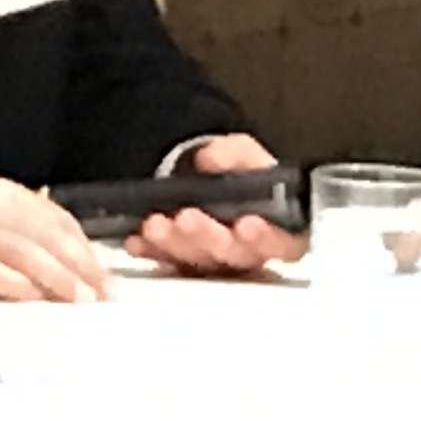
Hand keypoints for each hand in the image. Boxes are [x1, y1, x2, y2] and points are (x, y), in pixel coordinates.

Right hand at [0, 177, 112, 301]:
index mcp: (1, 194)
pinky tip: (36, 302)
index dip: (87, 250)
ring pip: (28, 255)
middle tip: (103, 297)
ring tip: (81, 303)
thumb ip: (20, 234)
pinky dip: (19, 289)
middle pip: (50, 238)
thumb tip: (71, 271)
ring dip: (60, 281)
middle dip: (82, 269)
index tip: (105, 278)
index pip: (59, 219)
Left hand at [131, 131, 303, 276]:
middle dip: (209, 237)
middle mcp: (247, 253)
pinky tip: (138, 240)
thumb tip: (212, 158)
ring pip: (198, 262)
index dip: (267, 238)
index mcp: (278, 231)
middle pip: (233, 256)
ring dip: (175, 245)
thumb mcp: (243, 154)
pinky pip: (166, 263)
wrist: (198, 177)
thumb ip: (235, 154)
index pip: (283, 244)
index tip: (248, 223)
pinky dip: (151, 251)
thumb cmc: (235, 173)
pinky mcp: (183, 265)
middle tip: (189, 218)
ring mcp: (214, 262)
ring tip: (156, 224)